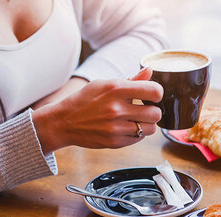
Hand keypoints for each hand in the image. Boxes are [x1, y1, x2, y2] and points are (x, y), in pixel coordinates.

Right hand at [32, 68, 162, 153]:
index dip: (157, 93)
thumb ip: (131, 80)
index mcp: (116, 89)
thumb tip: (150, 71)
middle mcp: (117, 108)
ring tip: (137, 119)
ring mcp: (116, 127)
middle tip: (145, 109)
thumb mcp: (105, 84)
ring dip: (147, 124)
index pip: (154, 91)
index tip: (152, 95)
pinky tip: (127, 127)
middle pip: (156, 113)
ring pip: (150, 129)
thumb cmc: (86, 100)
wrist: (64, 122)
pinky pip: (139, 138)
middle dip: (153, 111)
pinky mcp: (115, 142)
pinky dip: (137, 133)